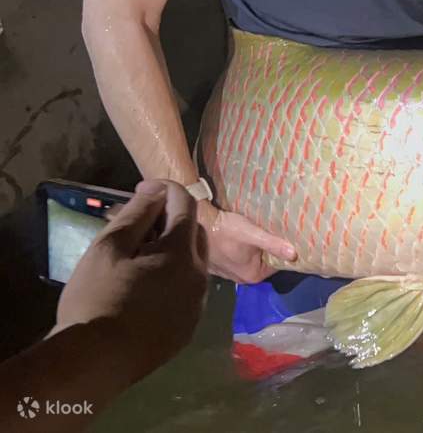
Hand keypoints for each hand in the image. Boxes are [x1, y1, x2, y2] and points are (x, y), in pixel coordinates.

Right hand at [54, 180, 209, 380]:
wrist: (95, 362)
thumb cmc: (97, 299)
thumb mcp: (108, 249)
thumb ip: (137, 215)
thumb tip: (157, 192)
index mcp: (182, 253)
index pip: (185, 206)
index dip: (165, 190)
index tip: (143, 187)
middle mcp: (199, 276)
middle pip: (195, 234)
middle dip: (172, 219)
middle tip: (140, 221)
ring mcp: (197, 304)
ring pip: (193, 263)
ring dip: (174, 250)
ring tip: (140, 253)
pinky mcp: (188, 327)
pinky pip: (187, 291)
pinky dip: (173, 278)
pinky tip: (146, 285)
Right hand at [197, 201, 295, 283]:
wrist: (198, 224)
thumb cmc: (227, 230)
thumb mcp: (254, 235)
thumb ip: (274, 245)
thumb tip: (295, 254)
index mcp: (252, 275)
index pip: (277, 265)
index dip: (284, 251)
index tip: (289, 238)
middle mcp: (241, 278)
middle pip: (264, 262)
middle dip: (269, 249)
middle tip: (275, 232)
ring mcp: (229, 272)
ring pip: (251, 259)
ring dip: (256, 248)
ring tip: (261, 233)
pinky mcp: (220, 264)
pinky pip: (239, 257)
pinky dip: (243, 249)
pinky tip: (244, 237)